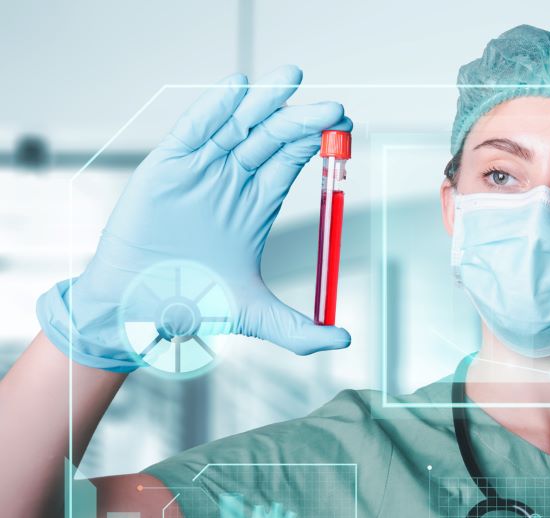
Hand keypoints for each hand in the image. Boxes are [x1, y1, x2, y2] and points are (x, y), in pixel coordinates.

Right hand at [37, 64, 352, 370]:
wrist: (136, 309)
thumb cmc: (191, 306)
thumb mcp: (256, 317)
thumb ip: (300, 330)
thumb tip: (346, 341)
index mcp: (254, 206)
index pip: (290, 163)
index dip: (315, 144)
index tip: (345, 129)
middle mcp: (230, 182)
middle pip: (271, 140)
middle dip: (302, 122)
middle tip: (335, 110)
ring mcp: (199, 171)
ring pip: (237, 127)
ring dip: (264, 102)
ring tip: (292, 78)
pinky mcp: (166, 167)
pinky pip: (194, 130)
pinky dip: (215, 107)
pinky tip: (238, 87)